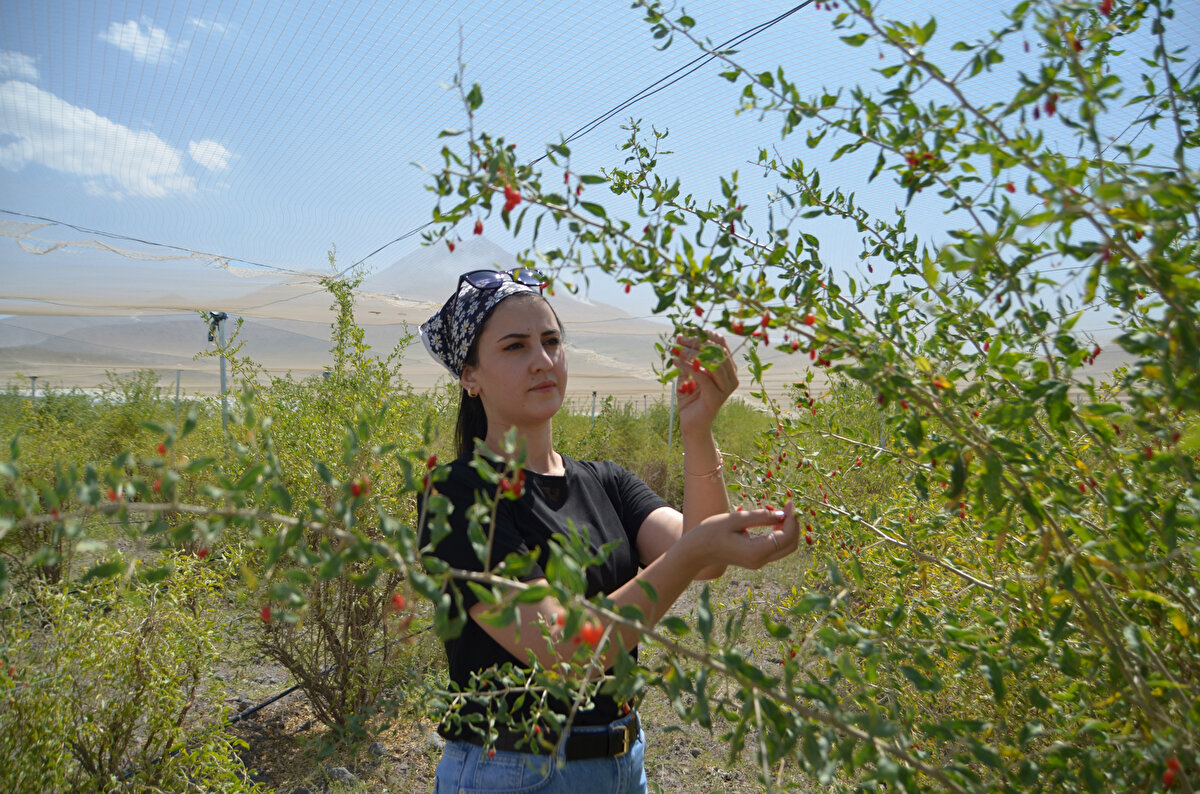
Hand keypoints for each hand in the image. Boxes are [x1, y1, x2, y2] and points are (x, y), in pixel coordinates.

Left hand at [672, 329, 737, 432]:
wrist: (692, 424)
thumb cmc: (691, 397)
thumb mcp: (689, 373)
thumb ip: (688, 358)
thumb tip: (681, 338)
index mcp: (728, 368)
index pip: (721, 344)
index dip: (705, 334)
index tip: (688, 329)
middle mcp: (731, 377)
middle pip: (718, 350)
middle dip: (697, 341)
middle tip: (680, 339)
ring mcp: (726, 388)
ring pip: (712, 362)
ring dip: (692, 352)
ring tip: (676, 349)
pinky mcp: (716, 397)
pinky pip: (702, 375)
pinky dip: (687, 365)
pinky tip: (675, 361)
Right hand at [680, 502, 799, 572]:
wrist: (696, 551)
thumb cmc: (710, 532)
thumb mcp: (735, 519)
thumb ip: (760, 517)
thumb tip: (783, 514)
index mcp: (755, 551)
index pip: (785, 537)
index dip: (792, 519)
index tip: (789, 502)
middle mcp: (760, 560)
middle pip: (790, 545)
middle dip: (794, 525)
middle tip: (788, 506)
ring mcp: (759, 562)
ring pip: (785, 547)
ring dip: (788, 529)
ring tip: (781, 511)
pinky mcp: (756, 559)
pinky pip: (776, 548)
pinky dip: (780, 534)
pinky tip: (773, 520)